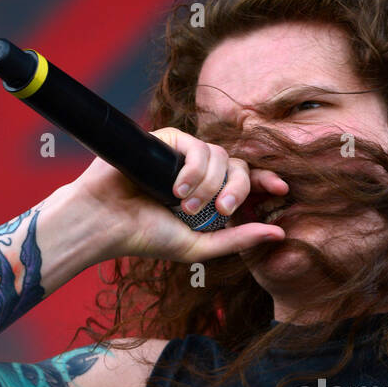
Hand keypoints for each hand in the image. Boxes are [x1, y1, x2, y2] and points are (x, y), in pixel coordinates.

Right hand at [68, 127, 288, 262]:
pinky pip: (195, 144)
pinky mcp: (165, 141)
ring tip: (185, 205)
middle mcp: (200, 173)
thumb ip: (238, 239)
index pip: (246, 180)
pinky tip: (177, 188)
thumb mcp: (200, 245)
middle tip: (221, 211)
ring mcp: (183, 156)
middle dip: (237, 188)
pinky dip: (194, 168)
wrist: (105, 224)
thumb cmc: (147, 237)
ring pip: (219, 155)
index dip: (266, 180)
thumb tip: (280, 234)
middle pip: (238, 166)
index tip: (282, 190)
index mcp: (211, 195)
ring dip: (209, 183)